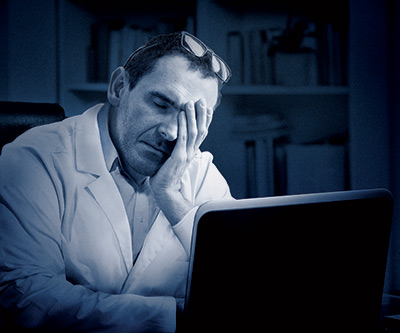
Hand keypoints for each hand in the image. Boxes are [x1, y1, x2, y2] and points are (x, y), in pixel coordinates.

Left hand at [150, 99, 212, 224]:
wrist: (165, 191)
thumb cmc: (167, 176)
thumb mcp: (175, 159)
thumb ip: (178, 150)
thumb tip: (178, 141)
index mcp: (191, 152)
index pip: (202, 133)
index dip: (206, 120)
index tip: (207, 108)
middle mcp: (191, 152)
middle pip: (201, 130)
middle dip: (201, 114)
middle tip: (201, 100)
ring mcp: (186, 155)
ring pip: (193, 132)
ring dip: (192, 116)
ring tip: (190, 103)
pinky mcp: (178, 157)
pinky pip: (182, 138)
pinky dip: (182, 125)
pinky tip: (181, 115)